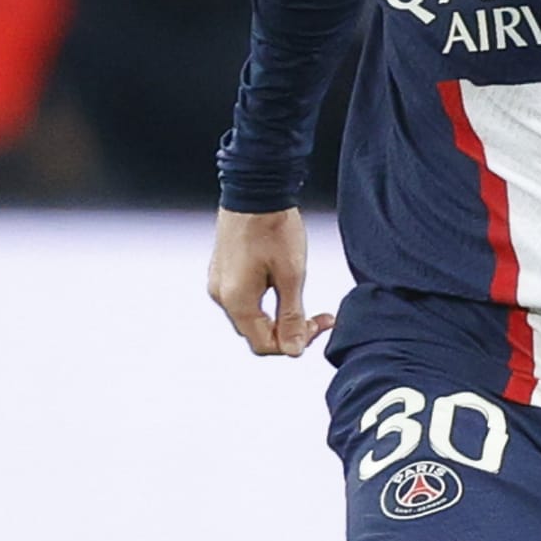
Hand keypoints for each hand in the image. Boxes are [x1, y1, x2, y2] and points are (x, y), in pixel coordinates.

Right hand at [207, 207, 335, 357]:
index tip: (321, 324)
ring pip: (252, 317)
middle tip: (320, 316)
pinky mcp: (223, 271)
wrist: (254, 189)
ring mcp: (219, 283)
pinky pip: (244, 299)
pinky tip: (283, 285)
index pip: (264, 345)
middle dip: (290, 330)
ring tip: (303, 298)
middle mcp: (222, 296)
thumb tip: (294, 351)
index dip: (294, 344)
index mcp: (237, 302)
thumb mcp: (292, 275)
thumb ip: (292, 316)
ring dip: (279, 315)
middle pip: (257, 333)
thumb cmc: (274, 228)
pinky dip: (267, 302)